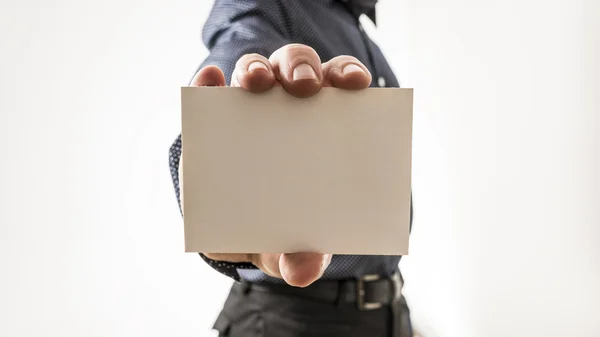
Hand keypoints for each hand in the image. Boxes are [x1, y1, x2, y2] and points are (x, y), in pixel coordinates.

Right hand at [190, 43, 371, 286]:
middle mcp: (287, 106)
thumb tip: (304, 269)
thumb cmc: (273, 227)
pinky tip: (210, 80)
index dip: (348, 75)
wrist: (230, 230)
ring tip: (255, 83)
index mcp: (320, 125)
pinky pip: (210, 86)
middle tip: (304, 87)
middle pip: (299, 67)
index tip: (356, 83)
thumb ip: (302, 256)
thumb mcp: (289, 245)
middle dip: (302, 67)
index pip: (340, 85)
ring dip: (257, 68)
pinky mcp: (211, 115)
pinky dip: (209, 80)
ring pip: (258, 68)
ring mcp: (248, 107)